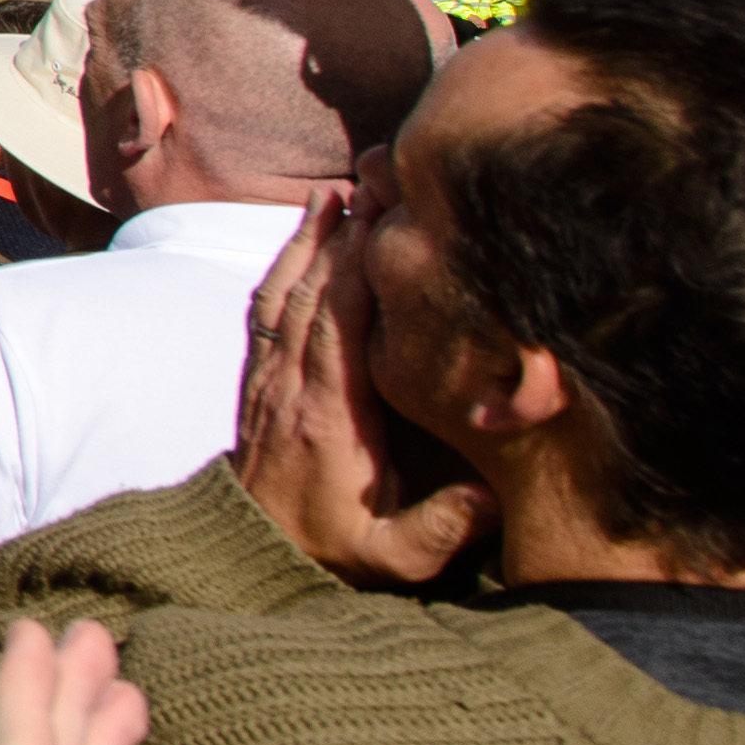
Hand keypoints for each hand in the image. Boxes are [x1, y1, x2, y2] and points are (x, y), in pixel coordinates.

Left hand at [229, 202, 482, 585]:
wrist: (255, 558)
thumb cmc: (335, 551)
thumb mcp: (393, 556)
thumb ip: (441, 529)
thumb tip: (489, 498)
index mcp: (328, 418)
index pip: (339, 328)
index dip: (358, 274)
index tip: (383, 225)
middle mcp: (291, 387)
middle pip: (313, 296)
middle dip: (341, 239)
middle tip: (374, 186)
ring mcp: (269, 379)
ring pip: (285, 294)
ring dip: (307, 243)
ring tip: (336, 193)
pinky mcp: (259, 379)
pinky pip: (266, 310)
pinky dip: (283, 266)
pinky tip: (302, 234)